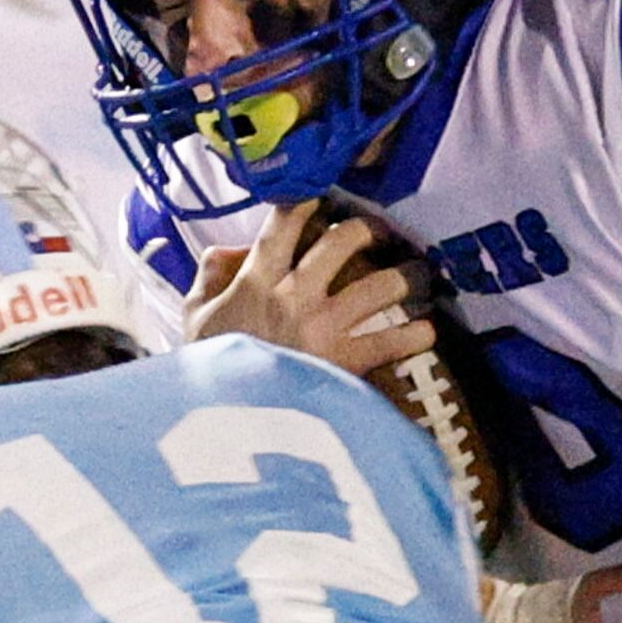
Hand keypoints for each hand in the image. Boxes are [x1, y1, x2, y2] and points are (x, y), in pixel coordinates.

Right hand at [182, 199, 434, 376]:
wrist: (223, 428)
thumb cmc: (207, 371)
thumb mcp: (193, 317)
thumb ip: (209, 275)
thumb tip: (230, 249)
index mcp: (255, 280)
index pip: (283, 223)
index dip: (308, 201)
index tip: (325, 194)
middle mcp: (294, 294)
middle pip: (340, 242)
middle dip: (366, 229)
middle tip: (380, 232)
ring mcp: (322, 326)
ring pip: (378, 285)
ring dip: (405, 276)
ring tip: (419, 274)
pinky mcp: (343, 362)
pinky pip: (390, 342)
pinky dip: (415, 337)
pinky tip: (427, 333)